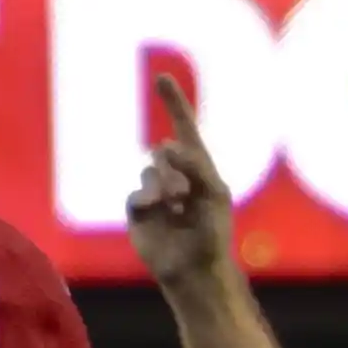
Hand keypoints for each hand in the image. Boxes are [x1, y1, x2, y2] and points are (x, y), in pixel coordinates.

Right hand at [127, 75, 234, 286]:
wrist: (194, 269)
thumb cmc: (212, 234)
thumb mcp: (212, 194)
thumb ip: (193, 165)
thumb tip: (164, 144)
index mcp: (200, 171)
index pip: (186, 130)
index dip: (175, 104)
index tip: (162, 77)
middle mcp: (177, 178)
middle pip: (163, 152)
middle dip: (174, 170)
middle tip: (185, 195)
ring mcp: (156, 193)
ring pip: (148, 172)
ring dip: (163, 188)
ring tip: (177, 210)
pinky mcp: (139, 211)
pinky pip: (135, 193)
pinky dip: (146, 201)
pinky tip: (158, 215)